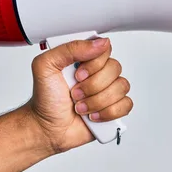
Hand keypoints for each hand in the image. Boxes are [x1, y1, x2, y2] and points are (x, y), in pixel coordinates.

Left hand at [26, 38, 132, 153]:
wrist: (47, 128)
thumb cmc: (45, 99)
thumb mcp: (46, 66)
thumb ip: (70, 48)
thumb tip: (100, 43)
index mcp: (84, 59)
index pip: (104, 49)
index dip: (94, 64)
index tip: (77, 75)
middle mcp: (97, 73)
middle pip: (115, 68)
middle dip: (92, 86)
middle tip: (75, 94)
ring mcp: (107, 91)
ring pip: (121, 87)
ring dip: (98, 101)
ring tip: (81, 107)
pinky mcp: (113, 108)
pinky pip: (126, 104)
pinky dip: (109, 112)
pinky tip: (93, 116)